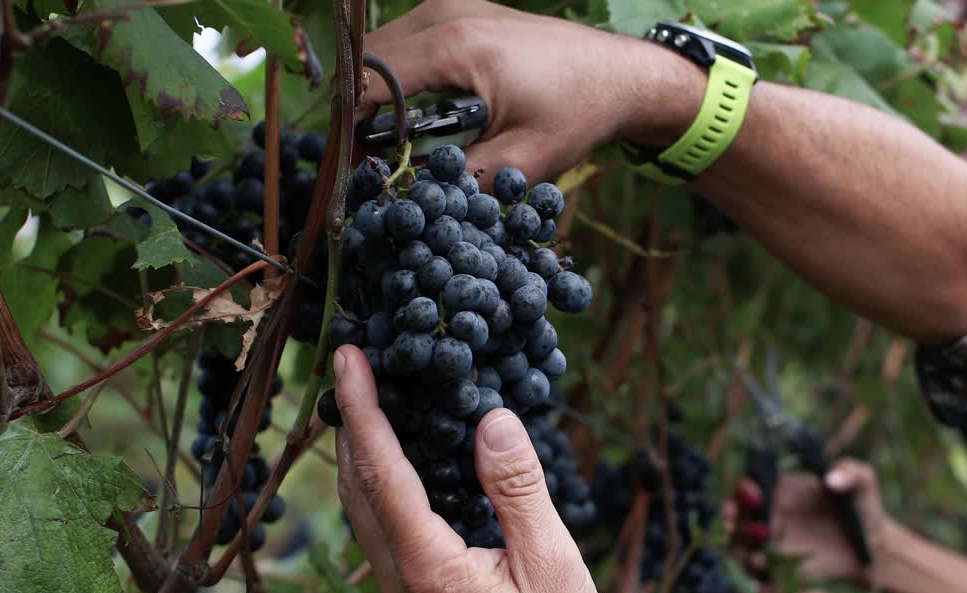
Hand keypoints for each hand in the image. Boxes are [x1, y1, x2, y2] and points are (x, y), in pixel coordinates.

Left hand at [331, 345, 619, 592]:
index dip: (362, 408)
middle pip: (355, 487)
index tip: (347, 357)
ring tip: (366, 403)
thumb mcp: (552, 563)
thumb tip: (491, 419)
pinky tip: (398, 467)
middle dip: (349, 421)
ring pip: (361, 511)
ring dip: (358, 453)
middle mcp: (399, 582)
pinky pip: (379, 531)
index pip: (381, 471)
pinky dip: (377, 485)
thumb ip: (518, 489)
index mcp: (428, 567)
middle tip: (351, 365)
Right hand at [360, 0, 703, 183]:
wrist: (619, 75)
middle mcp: (448, 13)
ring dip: (373, 87)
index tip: (347, 162)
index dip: (349, 124)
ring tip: (378, 136)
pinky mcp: (461, 8)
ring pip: (383, 44)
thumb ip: (459, 178)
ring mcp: (453, 5)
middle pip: (368, 57)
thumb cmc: (576, 114)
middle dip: (354, 106)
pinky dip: (396, 69)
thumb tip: (409, 199)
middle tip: (358, 155)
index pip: (372, 80)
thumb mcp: (521, 162)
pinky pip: (407, 37)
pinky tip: (403, 107)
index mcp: (457, 46)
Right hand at [721, 458, 892, 584]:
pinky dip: (751, 570)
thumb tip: (831, 480)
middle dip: (726, 516)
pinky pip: (755, 570)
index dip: (742, 487)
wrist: (872, 547)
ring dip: (736, 546)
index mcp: (780, 487)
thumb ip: (851, 472)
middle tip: (730, 522)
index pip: (749, 482)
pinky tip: (762, 566)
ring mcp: (771, 541)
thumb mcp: (863, 481)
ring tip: (754, 550)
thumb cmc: (863, 506)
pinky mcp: (779, 566)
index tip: (752, 493)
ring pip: (737, 542)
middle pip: (733, 512)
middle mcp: (769, 512)